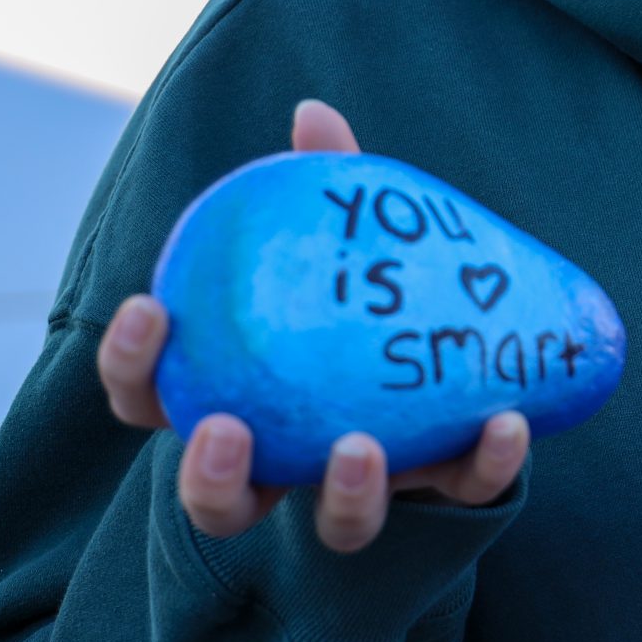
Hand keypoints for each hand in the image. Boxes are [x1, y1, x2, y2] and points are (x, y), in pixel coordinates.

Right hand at [97, 98, 530, 552]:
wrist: (465, 358)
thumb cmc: (368, 297)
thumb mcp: (341, 245)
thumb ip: (324, 188)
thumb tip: (313, 113)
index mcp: (237, 398)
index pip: (152, 399)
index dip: (133, 366)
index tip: (153, 308)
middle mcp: (290, 462)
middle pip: (218, 501)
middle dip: (208, 479)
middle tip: (223, 430)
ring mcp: (363, 488)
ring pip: (333, 529)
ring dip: (339, 496)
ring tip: (357, 447)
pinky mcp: (445, 493)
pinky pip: (462, 489)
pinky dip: (485, 459)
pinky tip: (508, 420)